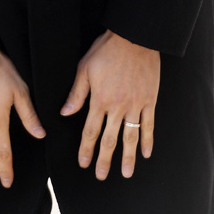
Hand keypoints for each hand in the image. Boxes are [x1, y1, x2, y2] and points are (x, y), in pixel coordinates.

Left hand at [60, 30, 159, 179]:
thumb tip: (64, 114)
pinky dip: (147, 140)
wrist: (134, 38)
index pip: (90, 131)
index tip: (83, 163)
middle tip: (101, 176)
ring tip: (126, 173)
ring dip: (127, 157)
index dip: (86, 149)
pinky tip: (146, 154)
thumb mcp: (84, 68)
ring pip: (131, 137)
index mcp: (100, 100)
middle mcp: (118, 107)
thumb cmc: (106, 50)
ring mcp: (136, 105)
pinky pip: (149, 124)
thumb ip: (76, 93)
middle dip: (104, 159)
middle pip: (110, 139)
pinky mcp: (149, 100)